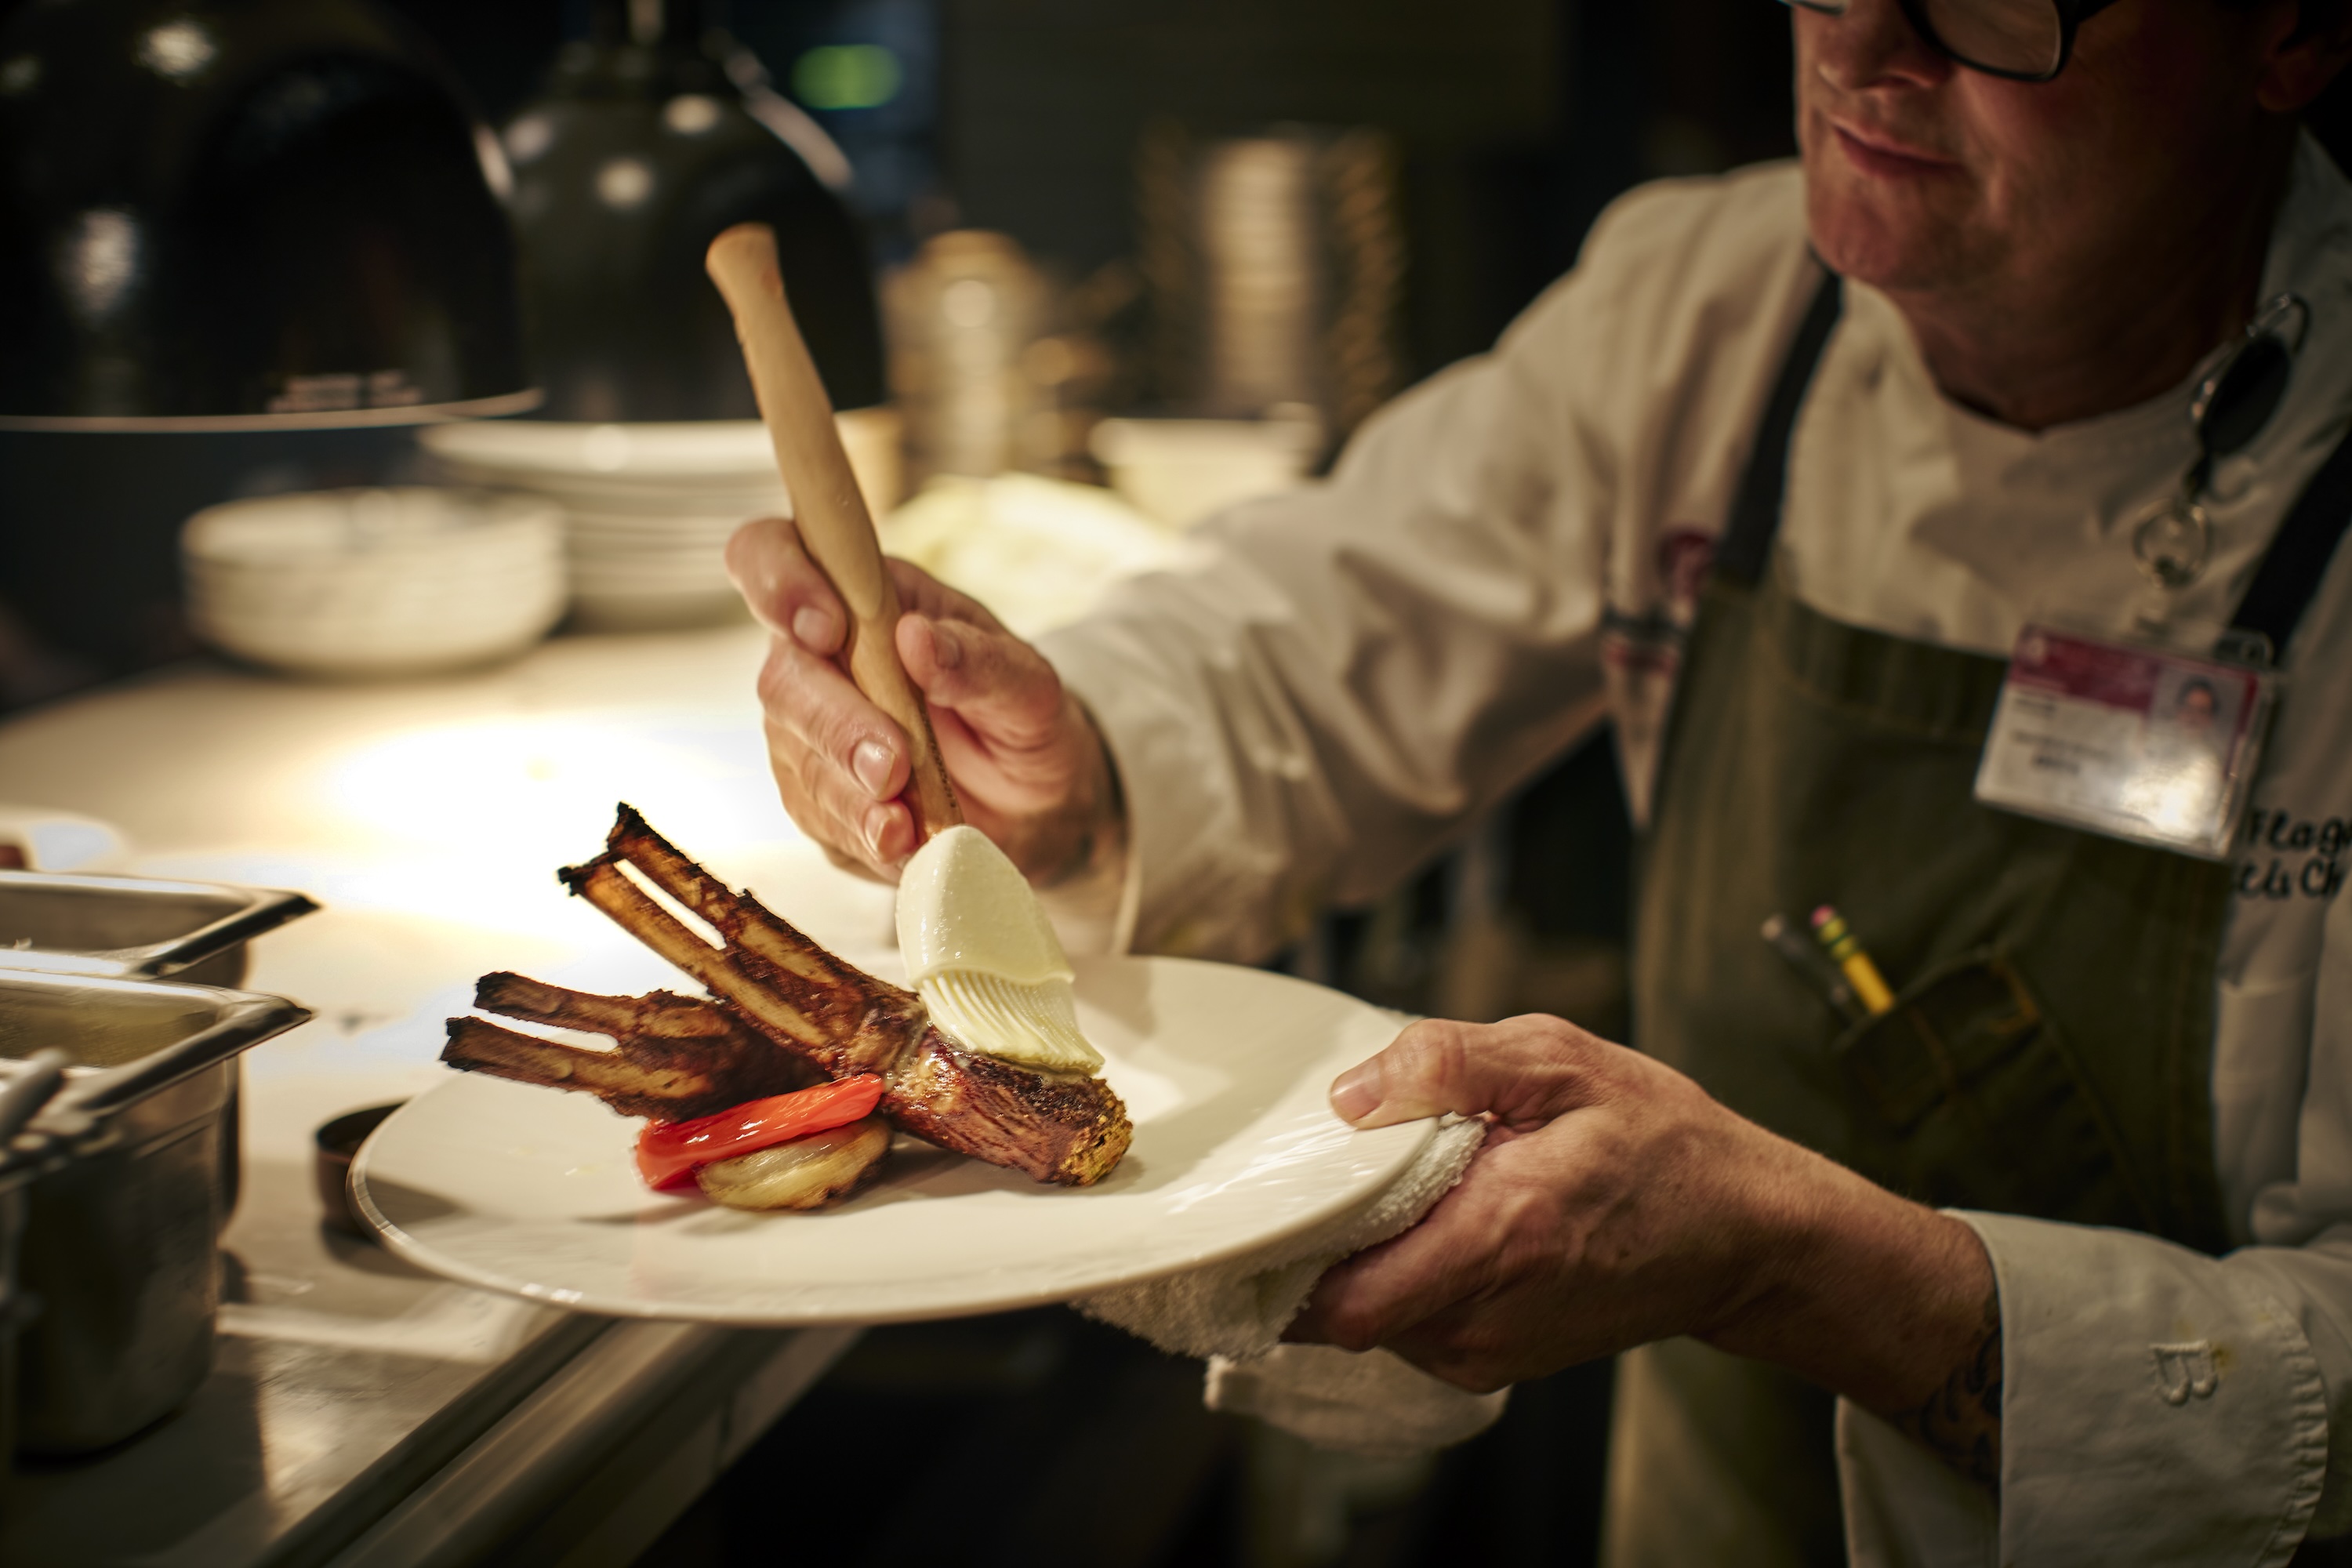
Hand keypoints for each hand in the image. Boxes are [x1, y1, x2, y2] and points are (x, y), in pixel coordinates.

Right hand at [726, 517, 1118, 881]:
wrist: (1035, 801)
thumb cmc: (1023, 717)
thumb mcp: (1028, 684)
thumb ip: (978, 661)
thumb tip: (918, 639)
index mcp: (862, 599)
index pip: (771, 554)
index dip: (779, 580)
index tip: (828, 628)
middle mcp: (819, 661)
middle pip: (782, 680)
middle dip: (835, 726)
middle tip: (893, 766)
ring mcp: (809, 735)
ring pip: (796, 760)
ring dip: (851, 796)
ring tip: (909, 824)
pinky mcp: (820, 802)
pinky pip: (819, 820)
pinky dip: (862, 837)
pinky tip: (904, 845)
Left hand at [1287, 1015, 1998, 1483]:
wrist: (1745, 1232)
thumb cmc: (1661, 1140)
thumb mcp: (1563, 1060)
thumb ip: (1447, 1064)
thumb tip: (1349, 1093)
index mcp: (1499, 1236)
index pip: (1340, 1299)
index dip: (1281, 1258)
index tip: (1259, 1200)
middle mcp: (1485, 1315)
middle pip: (1339, 1311)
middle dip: (1316, 1244)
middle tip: (1322, 1169)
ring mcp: (1488, 1350)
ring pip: (1369, 1319)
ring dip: (1363, 1256)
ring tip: (1399, 1186)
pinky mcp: (1492, 1359)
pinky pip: (1407, 1323)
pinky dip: (1399, 1273)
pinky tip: (1433, 1218)